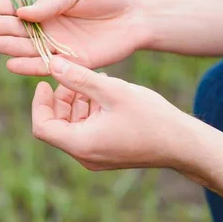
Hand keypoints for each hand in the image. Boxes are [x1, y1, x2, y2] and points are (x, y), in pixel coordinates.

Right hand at [0, 0, 147, 75]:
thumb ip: (52, 1)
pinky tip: (11, 64)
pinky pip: (45, 66)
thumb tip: (22, 11)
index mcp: (46, 5)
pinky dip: (28, 67)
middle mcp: (47, 27)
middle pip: (17, 29)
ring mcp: (57, 46)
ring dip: (10, 47)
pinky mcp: (71, 63)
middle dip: (1, 27)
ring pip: (27, 49)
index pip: (14, 6)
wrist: (136, 16)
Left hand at [30, 56, 196, 171]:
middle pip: (57, 126)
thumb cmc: (150, 117)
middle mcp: (85, 156)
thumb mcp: (112, 91)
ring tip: (92, 81)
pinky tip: (104, 93)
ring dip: (76, 103)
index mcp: (81, 144)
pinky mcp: (109, 154)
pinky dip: (90, 112)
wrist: (183, 145)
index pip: (42, 127)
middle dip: (60, 100)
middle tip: (72, 77)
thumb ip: (79, 78)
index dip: (39, 103)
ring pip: (73, 128)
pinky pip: (88, 132)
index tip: (45, 83)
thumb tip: (52, 64)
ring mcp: (97, 157)